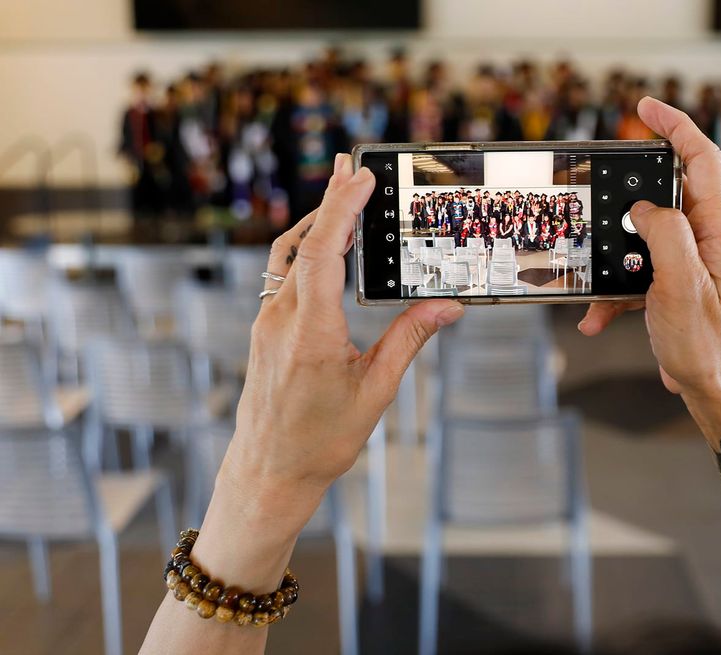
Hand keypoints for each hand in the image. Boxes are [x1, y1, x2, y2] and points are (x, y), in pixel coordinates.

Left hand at [221, 154, 464, 529]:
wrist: (268, 472)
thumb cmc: (320, 440)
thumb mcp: (376, 391)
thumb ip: (410, 340)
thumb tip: (448, 307)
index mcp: (310, 332)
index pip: (322, 252)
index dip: (341, 208)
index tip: (359, 176)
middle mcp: (280, 319)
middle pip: (302, 242)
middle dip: (330, 200)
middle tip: (351, 165)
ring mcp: (266, 323)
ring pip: (286, 256)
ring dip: (315, 222)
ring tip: (341, 196)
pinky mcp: (264, 331)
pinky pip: (281, 276)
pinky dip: (304, 250)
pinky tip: (324, 248)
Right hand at [578, 97, 720, 406]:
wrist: (716, 391)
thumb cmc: (708, 345)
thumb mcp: (682, 285)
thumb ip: (665, 235)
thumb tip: (643, 209)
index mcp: (719, 230)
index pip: (702, 159)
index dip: (676, 126)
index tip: (645, 108)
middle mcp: (708, 239)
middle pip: (668, 192)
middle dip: (630, 196)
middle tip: (601, 191)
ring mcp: (691, 261)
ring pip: (644, 236)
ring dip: (614, 256)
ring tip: (593, 280)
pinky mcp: (675, 284)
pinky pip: (637, 273)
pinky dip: (614, 291)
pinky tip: (597, 317)